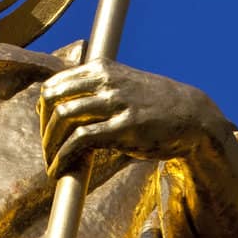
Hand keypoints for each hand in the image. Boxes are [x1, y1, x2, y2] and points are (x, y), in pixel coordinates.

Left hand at [38, 58, 226, 176]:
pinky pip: (81, 139)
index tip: (45, 130)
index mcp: (102, 69)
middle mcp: (106, 80)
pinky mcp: (125, 127)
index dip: (42, 110)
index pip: (54, 84)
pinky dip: (63, 155)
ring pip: (64, 117)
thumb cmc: (156, 105)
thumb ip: (95, 91)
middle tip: (47, 149)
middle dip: (44, 128)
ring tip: (52, 163)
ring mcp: (116, 102)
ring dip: (50, 145)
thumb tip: (61, 110)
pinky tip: (60, 169)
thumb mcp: (123, 86)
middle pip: (53, 99)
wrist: (194, 116)